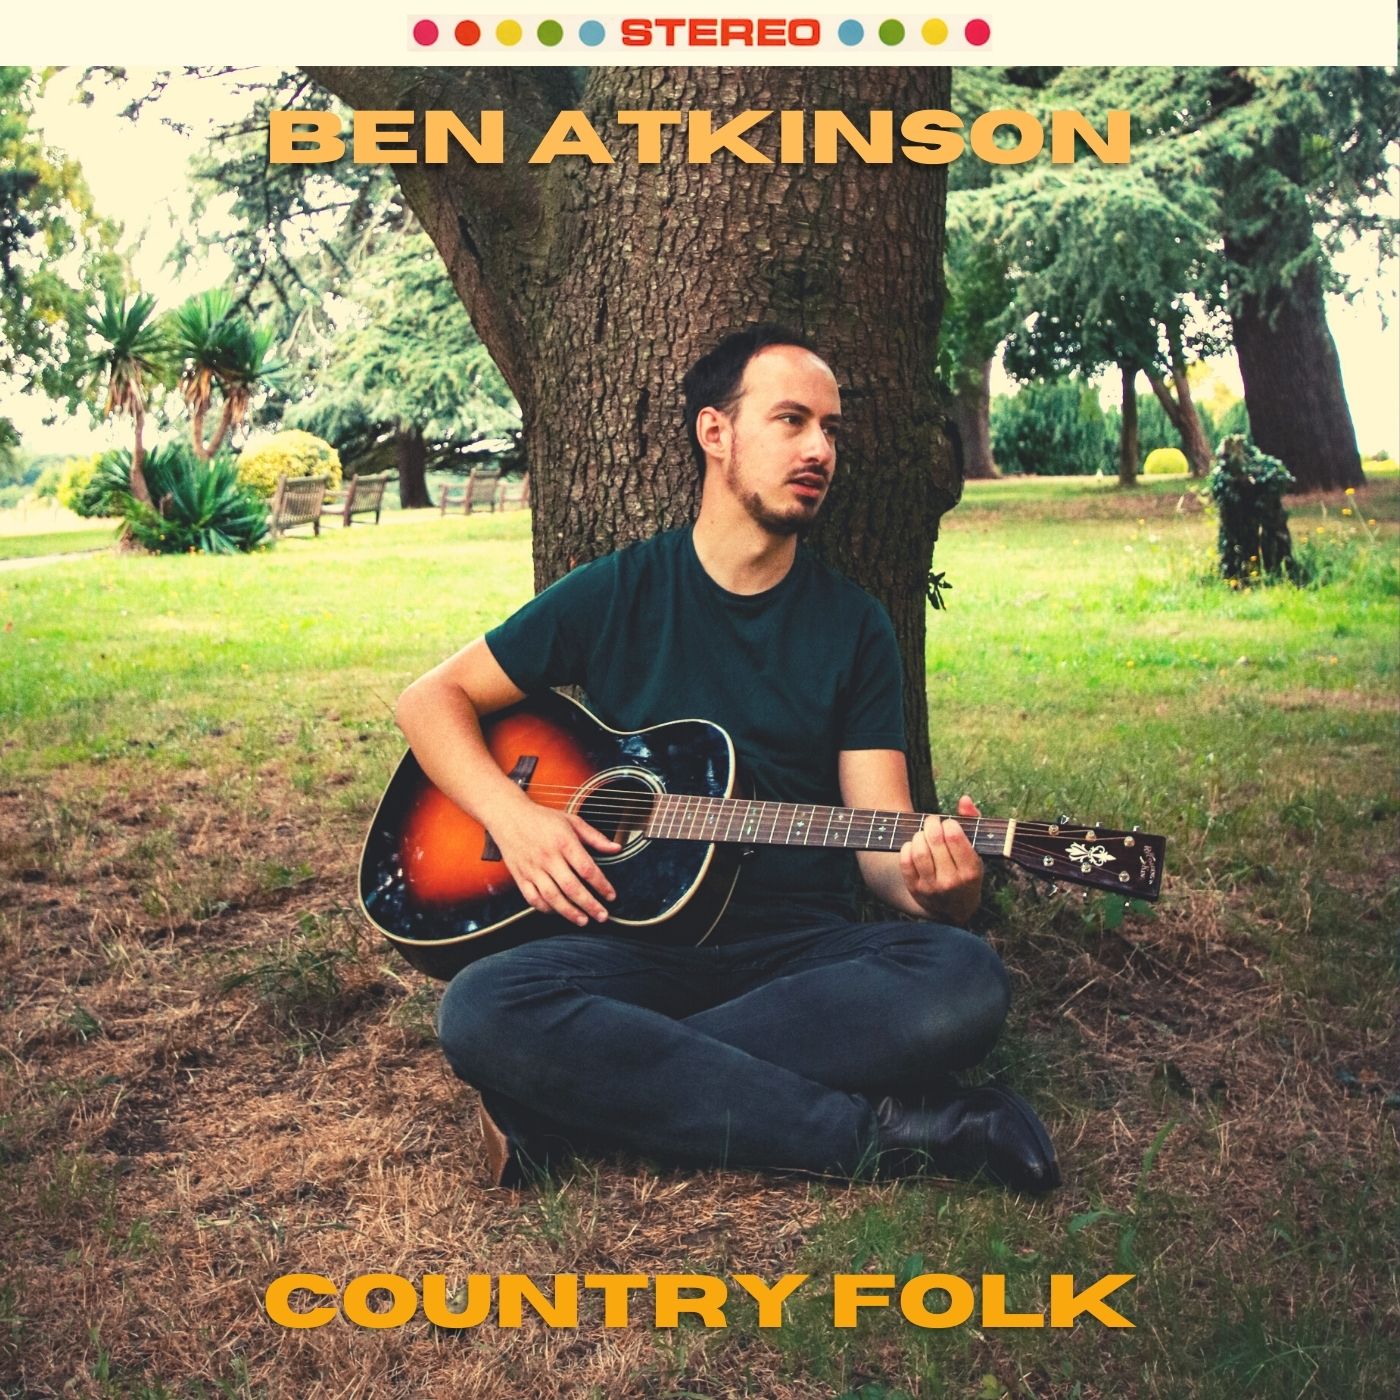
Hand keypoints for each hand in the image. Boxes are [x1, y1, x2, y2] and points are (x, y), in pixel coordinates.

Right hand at [490, 803, 620, 926]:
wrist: (508, 815)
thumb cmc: (542, 818)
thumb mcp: (572, 821)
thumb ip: (595, 837)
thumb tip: (617, 848)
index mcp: (564, 842)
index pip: (587, 869)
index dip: (601, 885)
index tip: (611, 896)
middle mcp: (548, 857)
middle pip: (571, 887)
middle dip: (589, 905)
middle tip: (602, 916)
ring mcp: (533, 869)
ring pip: (552, 897)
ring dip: (569, 912)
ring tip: (583, 920)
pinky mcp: (520, 876)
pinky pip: (533, 898)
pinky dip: (546, 908)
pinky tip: (558, 912)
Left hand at [898, 794, 983, 924]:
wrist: (956, 908)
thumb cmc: (967, 869)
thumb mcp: (978, 849)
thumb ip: (973, 821)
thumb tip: (963, 799)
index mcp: (971, 871)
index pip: (954, 837)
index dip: (948, 823)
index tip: (948, 824)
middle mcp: (952, 881)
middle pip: (934, 841)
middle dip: (931, 825)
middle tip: (932, 823)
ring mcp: (932, 887)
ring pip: (918, 851)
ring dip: (919, 835)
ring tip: (923, 834)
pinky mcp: (915, 889)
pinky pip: (905, 862)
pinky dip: (907, 848)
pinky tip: (914, 845)